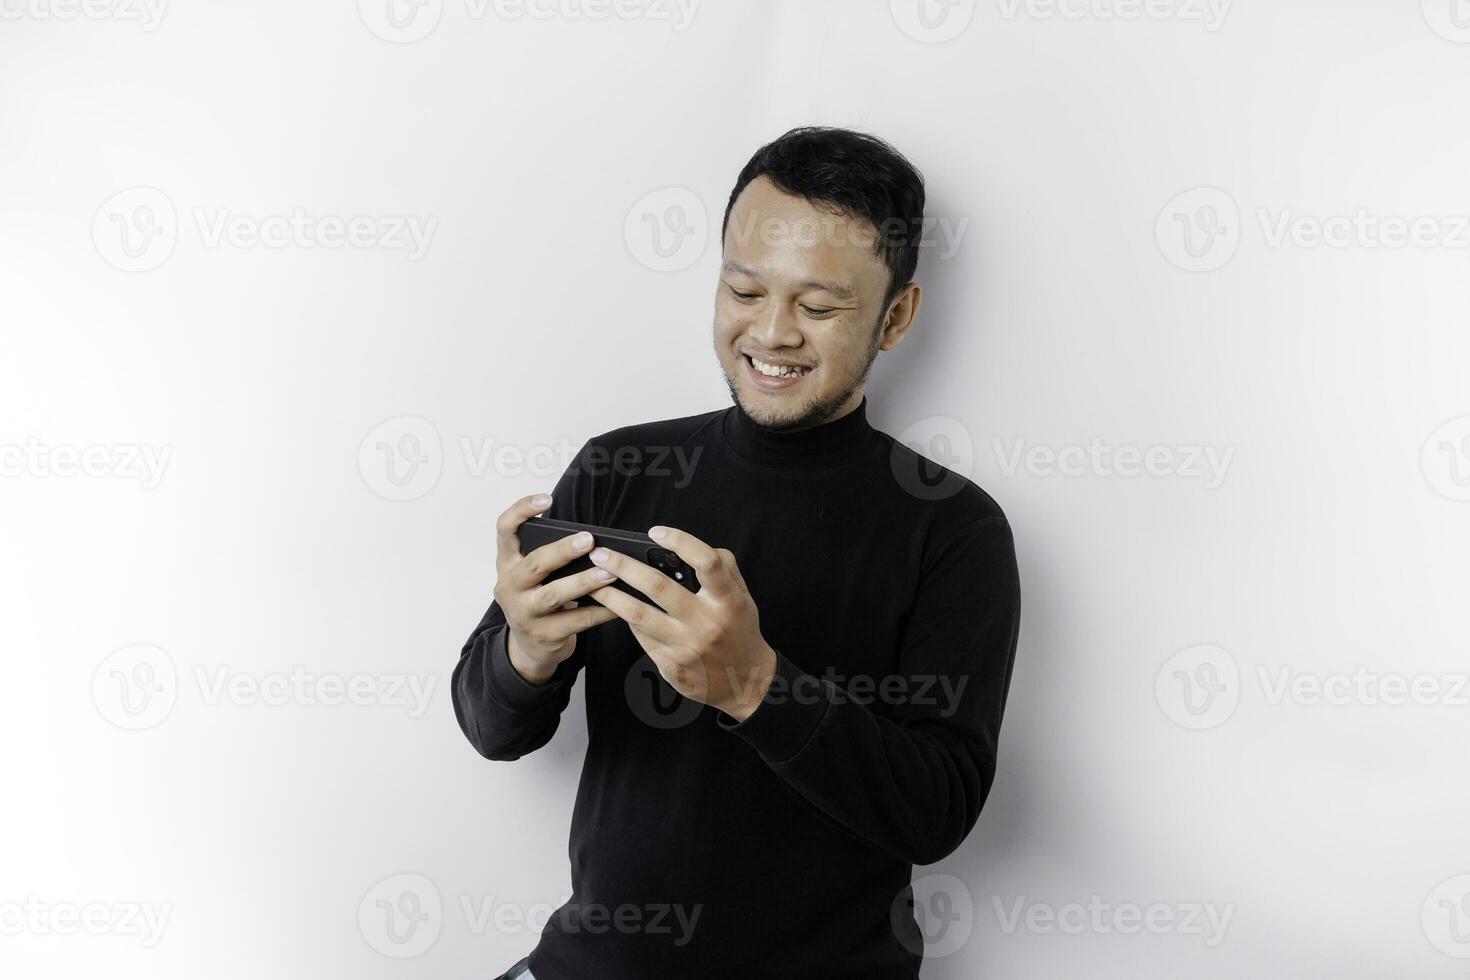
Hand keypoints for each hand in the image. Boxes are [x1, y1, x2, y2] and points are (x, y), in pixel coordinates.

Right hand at [493, 493, 619, 684]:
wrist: (529, 647)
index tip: (547, 499)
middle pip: (534, 563)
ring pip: (554, 595)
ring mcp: (524, 614)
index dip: (522, 510)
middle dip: (562, 550)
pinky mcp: (544, 635)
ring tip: (610, 573)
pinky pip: (577, 620)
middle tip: (589, 540)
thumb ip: (549, 556)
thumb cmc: (537, 598)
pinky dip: (601, 610)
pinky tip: (619, 603)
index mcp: (506, 564)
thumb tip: (592, 540)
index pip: (504, 529)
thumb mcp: (531, 575)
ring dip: (584, 581)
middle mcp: (509, 587)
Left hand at [586, 525, 776, 720]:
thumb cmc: (740, 630)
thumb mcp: (743, 596)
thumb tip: (688, 547)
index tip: (655, 532)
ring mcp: (687, 647)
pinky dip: (627, 620)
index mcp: (727, 601)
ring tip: (593, 583)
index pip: (706, 562)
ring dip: (611, 596)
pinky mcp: (672, 666)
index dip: (680, 542)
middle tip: (600, 554)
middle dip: (623, 566)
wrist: (746, 681)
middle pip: (658, 587)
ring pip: (638, 616)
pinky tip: (616, 608)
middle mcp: (706, 623)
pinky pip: (642, 637)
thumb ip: (724, 568)